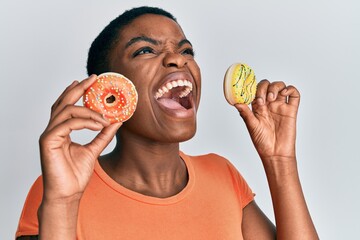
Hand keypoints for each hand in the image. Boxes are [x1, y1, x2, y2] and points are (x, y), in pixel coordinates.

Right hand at [39, 75, 121, 201]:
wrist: (68, 194)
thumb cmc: (76, 175)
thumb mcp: (94, 149)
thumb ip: (103, 135)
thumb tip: (117, 121)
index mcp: (61, 130)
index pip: (67, 106)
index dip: (77, 91)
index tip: (91, 82)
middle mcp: (53, 130)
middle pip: (63, 102)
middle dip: (79, 88)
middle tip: (93, 79)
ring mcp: (49, 135)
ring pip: (66, 111)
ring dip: (88, 110)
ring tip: (104, 117)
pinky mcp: (48, 141)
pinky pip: (67, 124)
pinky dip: (84, 121)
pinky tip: (97, 125)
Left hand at [235, 80, 299, 162]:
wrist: (275, 153)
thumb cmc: (262, 141)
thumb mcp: (251, 125)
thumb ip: (245, 113)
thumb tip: (236, 102)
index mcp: (258, 106)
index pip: (256, 90)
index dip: (254, 88)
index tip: (251, 94)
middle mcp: (269, 104)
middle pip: (268, 85)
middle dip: (264, 88)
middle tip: (262, 99)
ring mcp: (280, 106)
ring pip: (280, 87)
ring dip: (275, 87)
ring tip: (271, 98)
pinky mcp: (291, 110)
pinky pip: (294, 95)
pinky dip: (290, 89)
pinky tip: (284, 93)